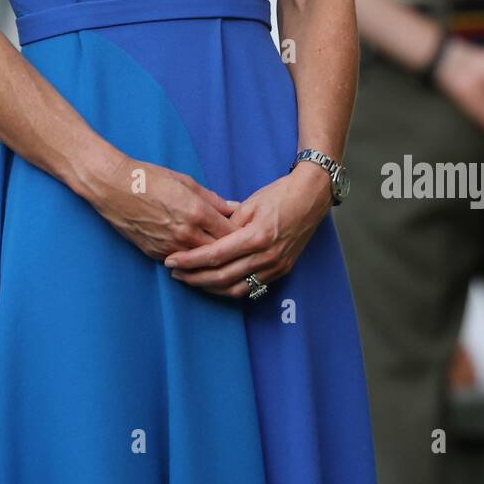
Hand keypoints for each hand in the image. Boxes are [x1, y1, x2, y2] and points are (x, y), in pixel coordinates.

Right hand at [87, 154, 239, 261]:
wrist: (113, 187)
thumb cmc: (148, 178)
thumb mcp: (185, 181)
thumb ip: (212, 199)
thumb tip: (233, 209)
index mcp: (197, 212)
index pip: (231, 233)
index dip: (243, 235)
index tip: (250, 234)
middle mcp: (186, 233)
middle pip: (220, 252)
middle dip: (232, 252)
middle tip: (242, 251)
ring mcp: (170, 246)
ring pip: (201, 263)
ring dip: (212, 261)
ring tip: (224, 260)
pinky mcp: (155, 253)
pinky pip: (181, 263)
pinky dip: (191, 262)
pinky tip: (198, 259)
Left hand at [163, 165, 331, 298]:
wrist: (311, 197)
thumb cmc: (279, 194)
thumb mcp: (249, 203)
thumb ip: (226, 223)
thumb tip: (203, 236)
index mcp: (256, 236)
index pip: (215, 255)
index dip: (190, 260)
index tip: (171, 261)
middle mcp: (266, 256)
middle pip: (222, 276)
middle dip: (194, 277)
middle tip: (175, 273)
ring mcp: (275, 266)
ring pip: (235, 288)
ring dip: (210, 287)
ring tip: (191, 280)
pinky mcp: (281, 270)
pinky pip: (251, 288)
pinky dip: (230, 288)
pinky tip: (215, 284)